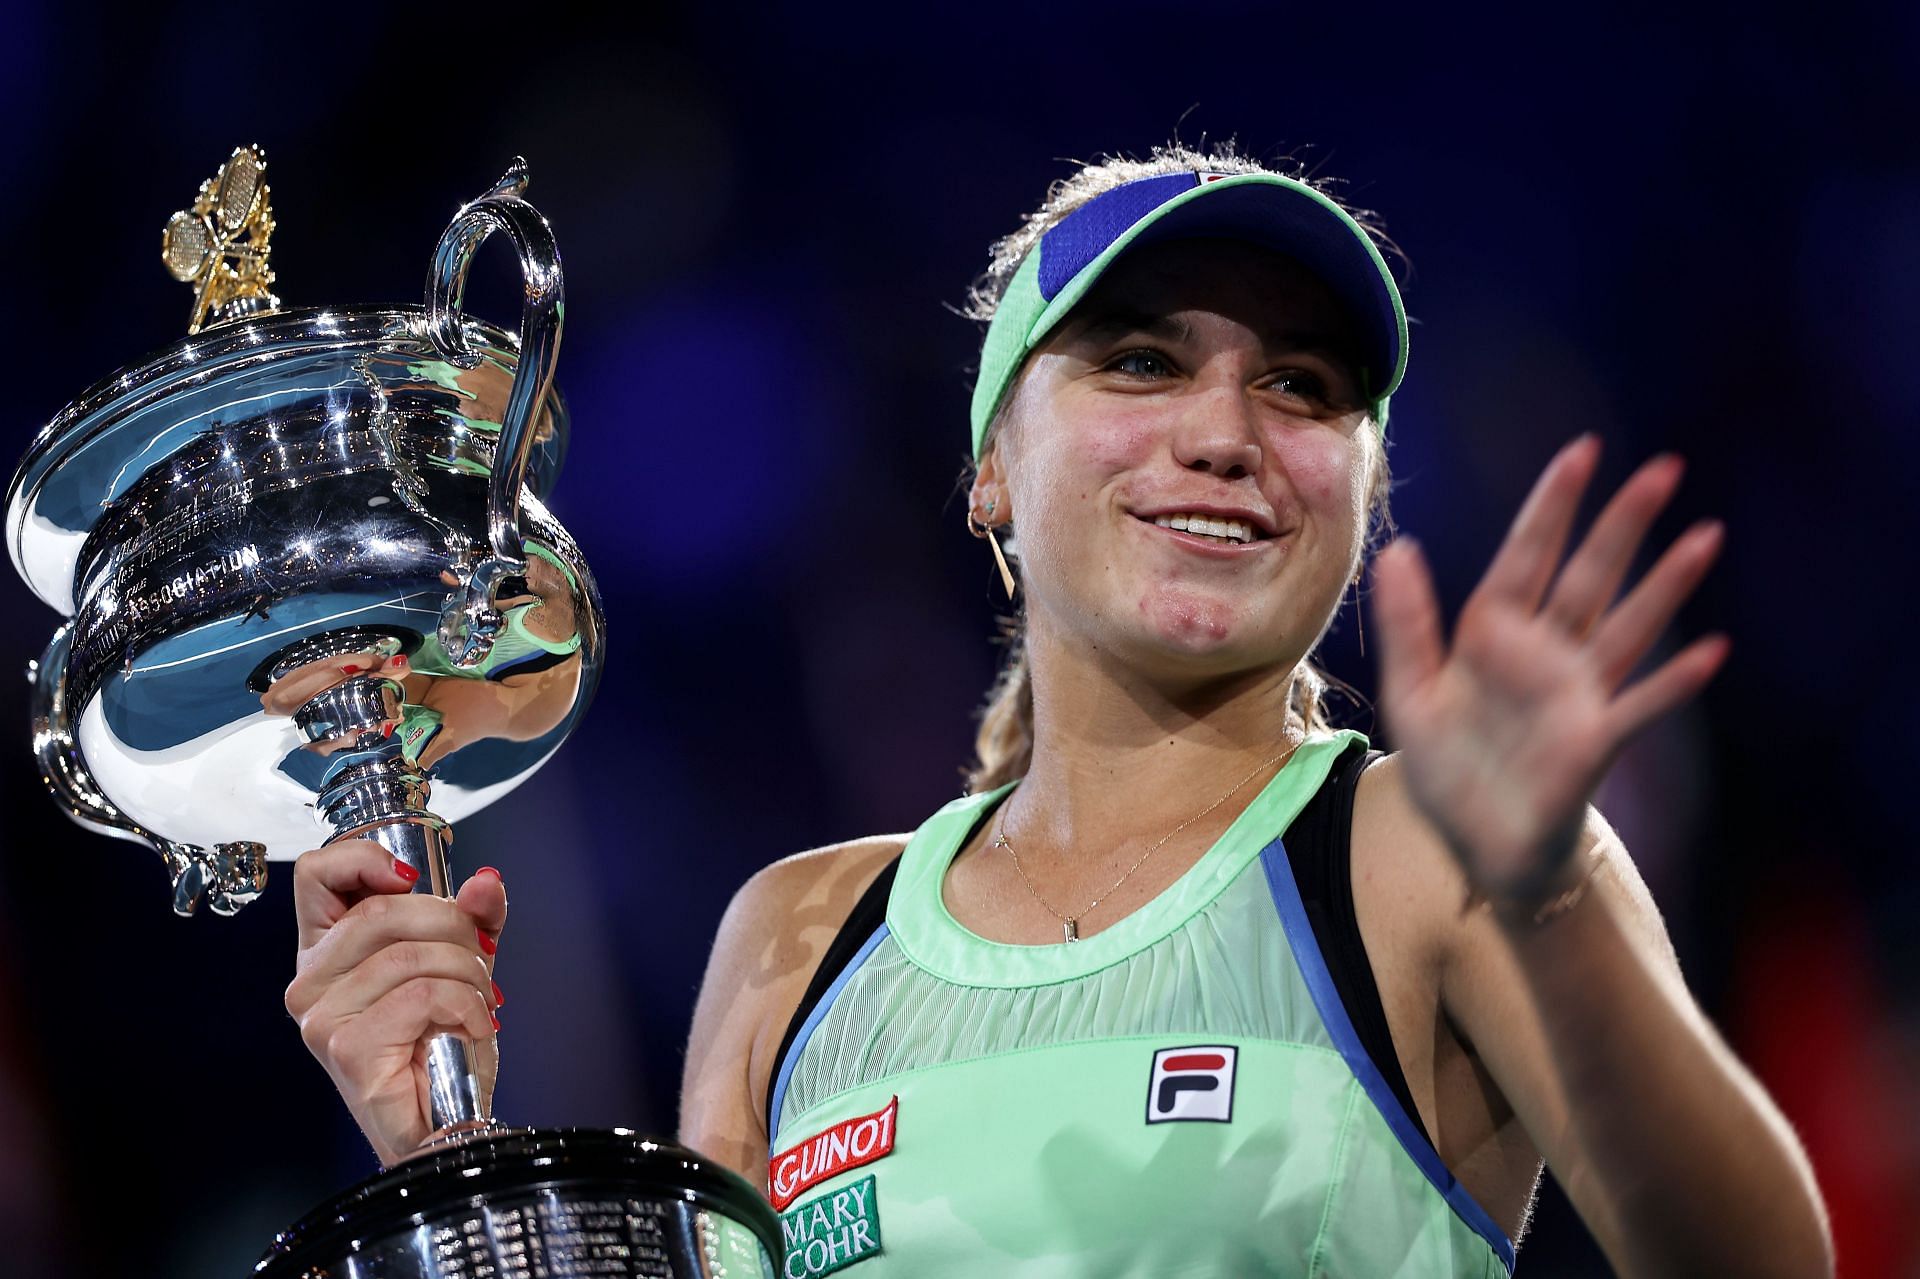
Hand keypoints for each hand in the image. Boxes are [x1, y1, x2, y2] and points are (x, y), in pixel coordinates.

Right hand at [284, 841, 505, 1165]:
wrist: (443, 1122)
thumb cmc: (439, 1046)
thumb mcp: (460, 964)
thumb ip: (474, 919)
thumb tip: (485, 883)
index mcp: (327, 950)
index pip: (316, 874)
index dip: (365, 859)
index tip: (412, 878)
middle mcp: (311, 981)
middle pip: (383, 909)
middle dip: (451, 926)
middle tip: (476, 959)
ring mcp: (323, 1016)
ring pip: (410, 953)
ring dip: (466, 972)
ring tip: (476, 1001)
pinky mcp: (348, 1046)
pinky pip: (423, 995)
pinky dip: (465, 1005)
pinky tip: (469, 1026)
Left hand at [1369, 435, 1727, 896]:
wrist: (1475, 847)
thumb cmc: (1448, 769)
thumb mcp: (1411, 693)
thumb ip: (1406, 624)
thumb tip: (1399, 549)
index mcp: (1492, 634)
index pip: (1526, 556)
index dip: (1553, 506)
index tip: (1583, 452)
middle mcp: (1544, 654)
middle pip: (1590, 577)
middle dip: (1624, 526)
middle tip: (1665, 469)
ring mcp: (1577, 695)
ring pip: (1628, 628)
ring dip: (1666, 586)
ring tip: (1705, 536)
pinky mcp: (1595, 741)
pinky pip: (1640, 705)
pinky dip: (1673, 682)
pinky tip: (1711, 652)